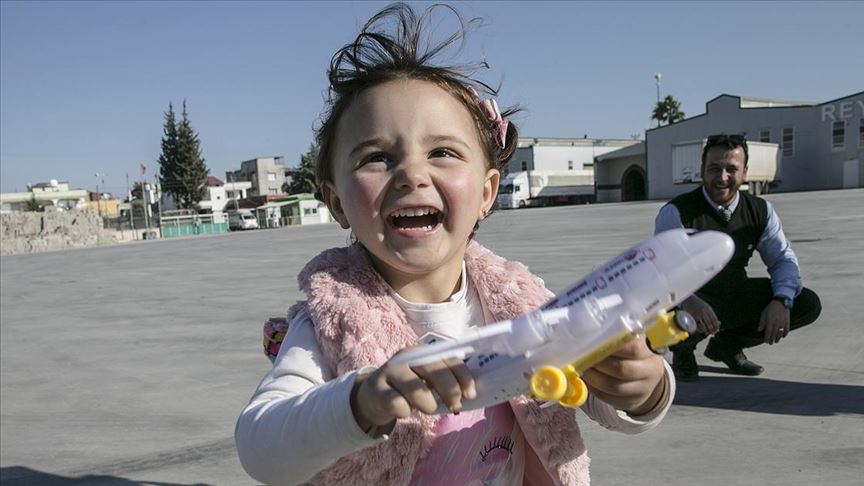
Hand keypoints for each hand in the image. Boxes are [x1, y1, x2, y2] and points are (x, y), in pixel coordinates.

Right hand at [350, 353, 475, 431]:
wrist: (373, 395)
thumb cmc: (408, 387)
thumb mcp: (427, 379)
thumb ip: (446, 381)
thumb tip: (470, 394)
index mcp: (423, 351)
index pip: (449, 358)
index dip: (463, 376)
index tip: (470, 394)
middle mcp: (406, 356)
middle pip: (435, 372)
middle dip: (450, 391)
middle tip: (454, 406)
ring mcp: (390, 371)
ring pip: (417, 391)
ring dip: (428, 405)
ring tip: (426, 407)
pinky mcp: (378, 390)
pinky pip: (399, 405)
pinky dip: (406, 412)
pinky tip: (403, 409)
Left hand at [582, 338, 665, 415]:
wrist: (644, 374)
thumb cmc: (629, 350)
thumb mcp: (629, 338)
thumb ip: (614, 334)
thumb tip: (585, 330)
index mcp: (650, 348)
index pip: (632, 347)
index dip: (609, 345)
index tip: (592, 341)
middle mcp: (651, 369)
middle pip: (622, 369)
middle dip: (597, 363)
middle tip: (582, 356)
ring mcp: (644, 388)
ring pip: (614, 386)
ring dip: (593, 378)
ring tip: (582, 368)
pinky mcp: (632, 401)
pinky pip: (609, 398)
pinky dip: (594, 389)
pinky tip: (587, 380)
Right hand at [681, 295, 720, 334]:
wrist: (688, 299)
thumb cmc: (699, 304)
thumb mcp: (707, 307)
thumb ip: (712, 315)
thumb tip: (719, 323)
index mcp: (708, 309)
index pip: (714, 320)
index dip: (716, 326)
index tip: (717, 329)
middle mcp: (703, 312)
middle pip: (709, 324)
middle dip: (711, 330)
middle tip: (712, 332)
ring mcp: (697, 315)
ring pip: (703, 326)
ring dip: (706, 331)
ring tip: (706, 332)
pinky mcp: (692, 318)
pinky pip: (697, 326)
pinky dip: (700, 330)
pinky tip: (701, 330)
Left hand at [758, 300, 790, 344]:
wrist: (781, 302)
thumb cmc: (770, 308)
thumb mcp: (763, 314)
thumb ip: (762, 322)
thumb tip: (759, 330)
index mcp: (770, 322)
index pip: (768, 332)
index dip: (767, 338)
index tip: (766, 342)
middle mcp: (777, 323)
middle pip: (774, 334)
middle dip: (772, 339)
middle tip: (770, 343)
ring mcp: (783, 323)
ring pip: (780, 333)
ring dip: (778, 338)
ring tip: (776, 341)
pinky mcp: (787, 321)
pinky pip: (787, 329)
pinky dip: (785, 334)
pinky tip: (783, 336)